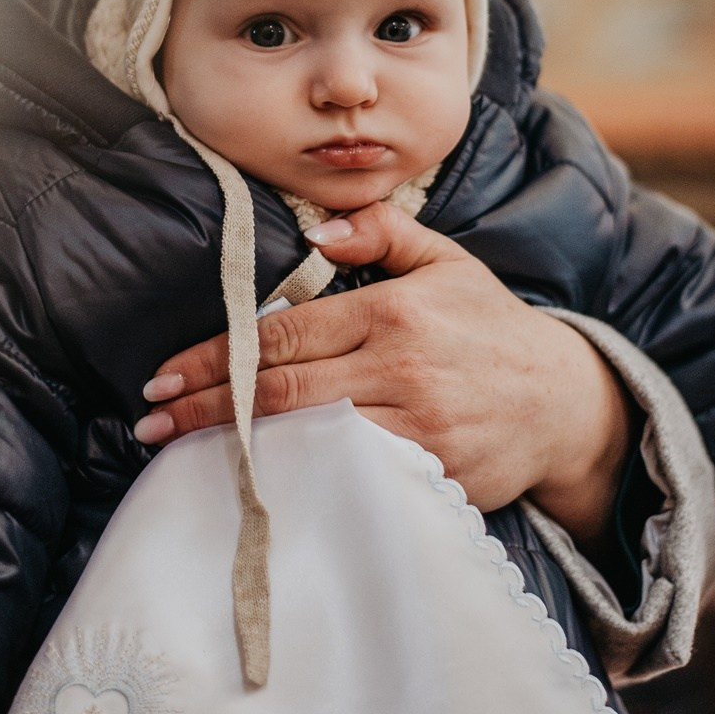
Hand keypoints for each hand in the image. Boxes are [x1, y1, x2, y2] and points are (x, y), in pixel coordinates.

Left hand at [135, 202, 634, 536]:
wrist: (564, 403)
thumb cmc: (491, 328)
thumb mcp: (446, 262)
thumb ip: (381, 231)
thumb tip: (316, 228)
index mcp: (394, 312)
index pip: (284, 334)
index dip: (217, 355)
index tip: (165, 374)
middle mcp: (401, 370)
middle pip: (282, 390)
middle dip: (207, 407)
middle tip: (150, 419)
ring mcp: (417, 430)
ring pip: (308, 439)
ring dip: (238, 449)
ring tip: (178, 453)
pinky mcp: (430, 478)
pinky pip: (349, 480)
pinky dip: (296, 482)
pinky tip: (252, 485)